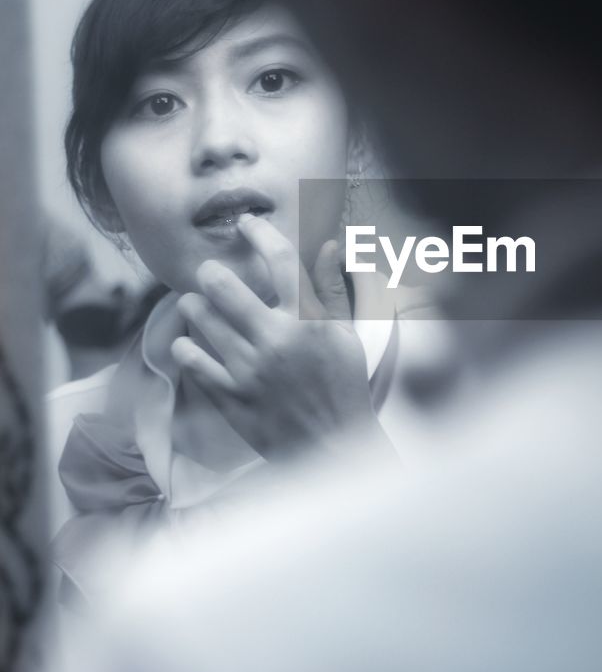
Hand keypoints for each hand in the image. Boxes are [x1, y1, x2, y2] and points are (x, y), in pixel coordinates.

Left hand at [171, 215, 385, 462]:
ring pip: (200, 318)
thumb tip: (329, 244)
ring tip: (197, 305)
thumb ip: (333, 289)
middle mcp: (275, 340)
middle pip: (223, 284)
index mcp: (309, 321)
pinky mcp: (230, 396)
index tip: (246, 224)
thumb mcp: (345, 335)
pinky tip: (191, 343)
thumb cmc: (343, 387)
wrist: (333, 447)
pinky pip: (191, 359)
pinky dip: (185, 346)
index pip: (280, 260)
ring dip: (195, 305)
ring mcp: (249, 369)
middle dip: (211, 271)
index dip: (259, 233)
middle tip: (210, 273)